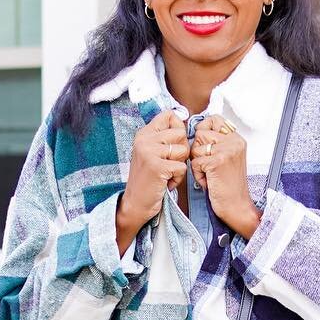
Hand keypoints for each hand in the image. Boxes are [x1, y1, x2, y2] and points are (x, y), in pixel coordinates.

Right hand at [120, 110, 187, 235]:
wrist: (134, 204)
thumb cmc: (148, 180)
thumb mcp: (152, 153)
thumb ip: (164, 137)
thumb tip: (184, 118)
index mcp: (144, 133)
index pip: (169, 114)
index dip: (179, 128)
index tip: (174, 144)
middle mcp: (144, 139)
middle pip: (180, 132)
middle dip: (181, 150)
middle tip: (169, 163)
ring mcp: (149, 152)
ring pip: (183, 150)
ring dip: (179, 166)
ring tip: (166, 174)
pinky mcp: (156, 166)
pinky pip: (181, 167)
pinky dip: (177, 179)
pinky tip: (165, 183)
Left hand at [189, 116, 259, 239]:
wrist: (237, 207)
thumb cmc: (229, 186)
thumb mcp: (228, 158)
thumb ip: (217, 142)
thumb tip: (197, 130)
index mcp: (237, 139)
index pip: (214, 119)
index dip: (203, 130)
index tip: (206, 146)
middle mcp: (234, 141)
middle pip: (200, 133)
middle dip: (198, 150)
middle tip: (209, 166)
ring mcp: (227, 150)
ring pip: (196, 147)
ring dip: (197, 163)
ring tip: (209, 174)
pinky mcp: (218, 161)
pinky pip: (195, 162)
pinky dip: (198, 174)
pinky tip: (208, 181)